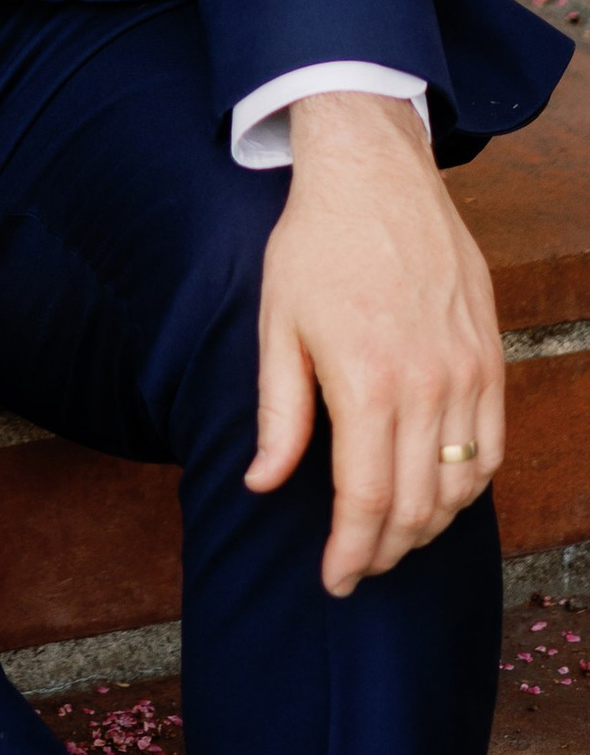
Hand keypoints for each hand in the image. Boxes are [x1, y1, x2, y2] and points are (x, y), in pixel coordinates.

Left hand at [247, 90, 502, 593]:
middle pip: (416, 505)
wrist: (375, 174)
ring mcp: (467, 372)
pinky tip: (439, 493)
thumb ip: (277, 414)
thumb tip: (262, 484)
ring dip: (428, 525)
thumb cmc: (315, 244)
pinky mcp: (490, 357)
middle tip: (359, 565)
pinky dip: (468, 485)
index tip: (336, 580)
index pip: (366, 500)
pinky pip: (491, 446)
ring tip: (392, 536)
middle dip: (385, 549)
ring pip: (461, 486)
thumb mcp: (277, 323)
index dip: (351, 552)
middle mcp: (427, 386)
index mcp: (367, 382)